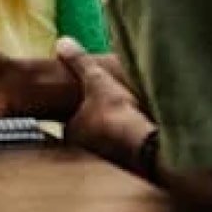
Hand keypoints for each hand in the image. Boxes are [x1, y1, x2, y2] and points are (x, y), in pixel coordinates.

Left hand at [56, 37, 154, 171]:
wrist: (150, 147)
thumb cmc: (116, 114)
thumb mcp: (98, 82)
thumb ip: (81, 64)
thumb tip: (62, 42)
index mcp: (73, 133)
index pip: (69, 125)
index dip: (78, 115)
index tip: (88, 107)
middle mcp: (87, 152)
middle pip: (89, 137)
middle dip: (98, 128)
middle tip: (111, 114)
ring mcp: (110, 162)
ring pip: (109, 147)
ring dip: (118, 138)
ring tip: (130, 123)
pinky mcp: (133, 170)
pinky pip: (130, 155)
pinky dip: (135, 146)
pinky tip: (146, 137)